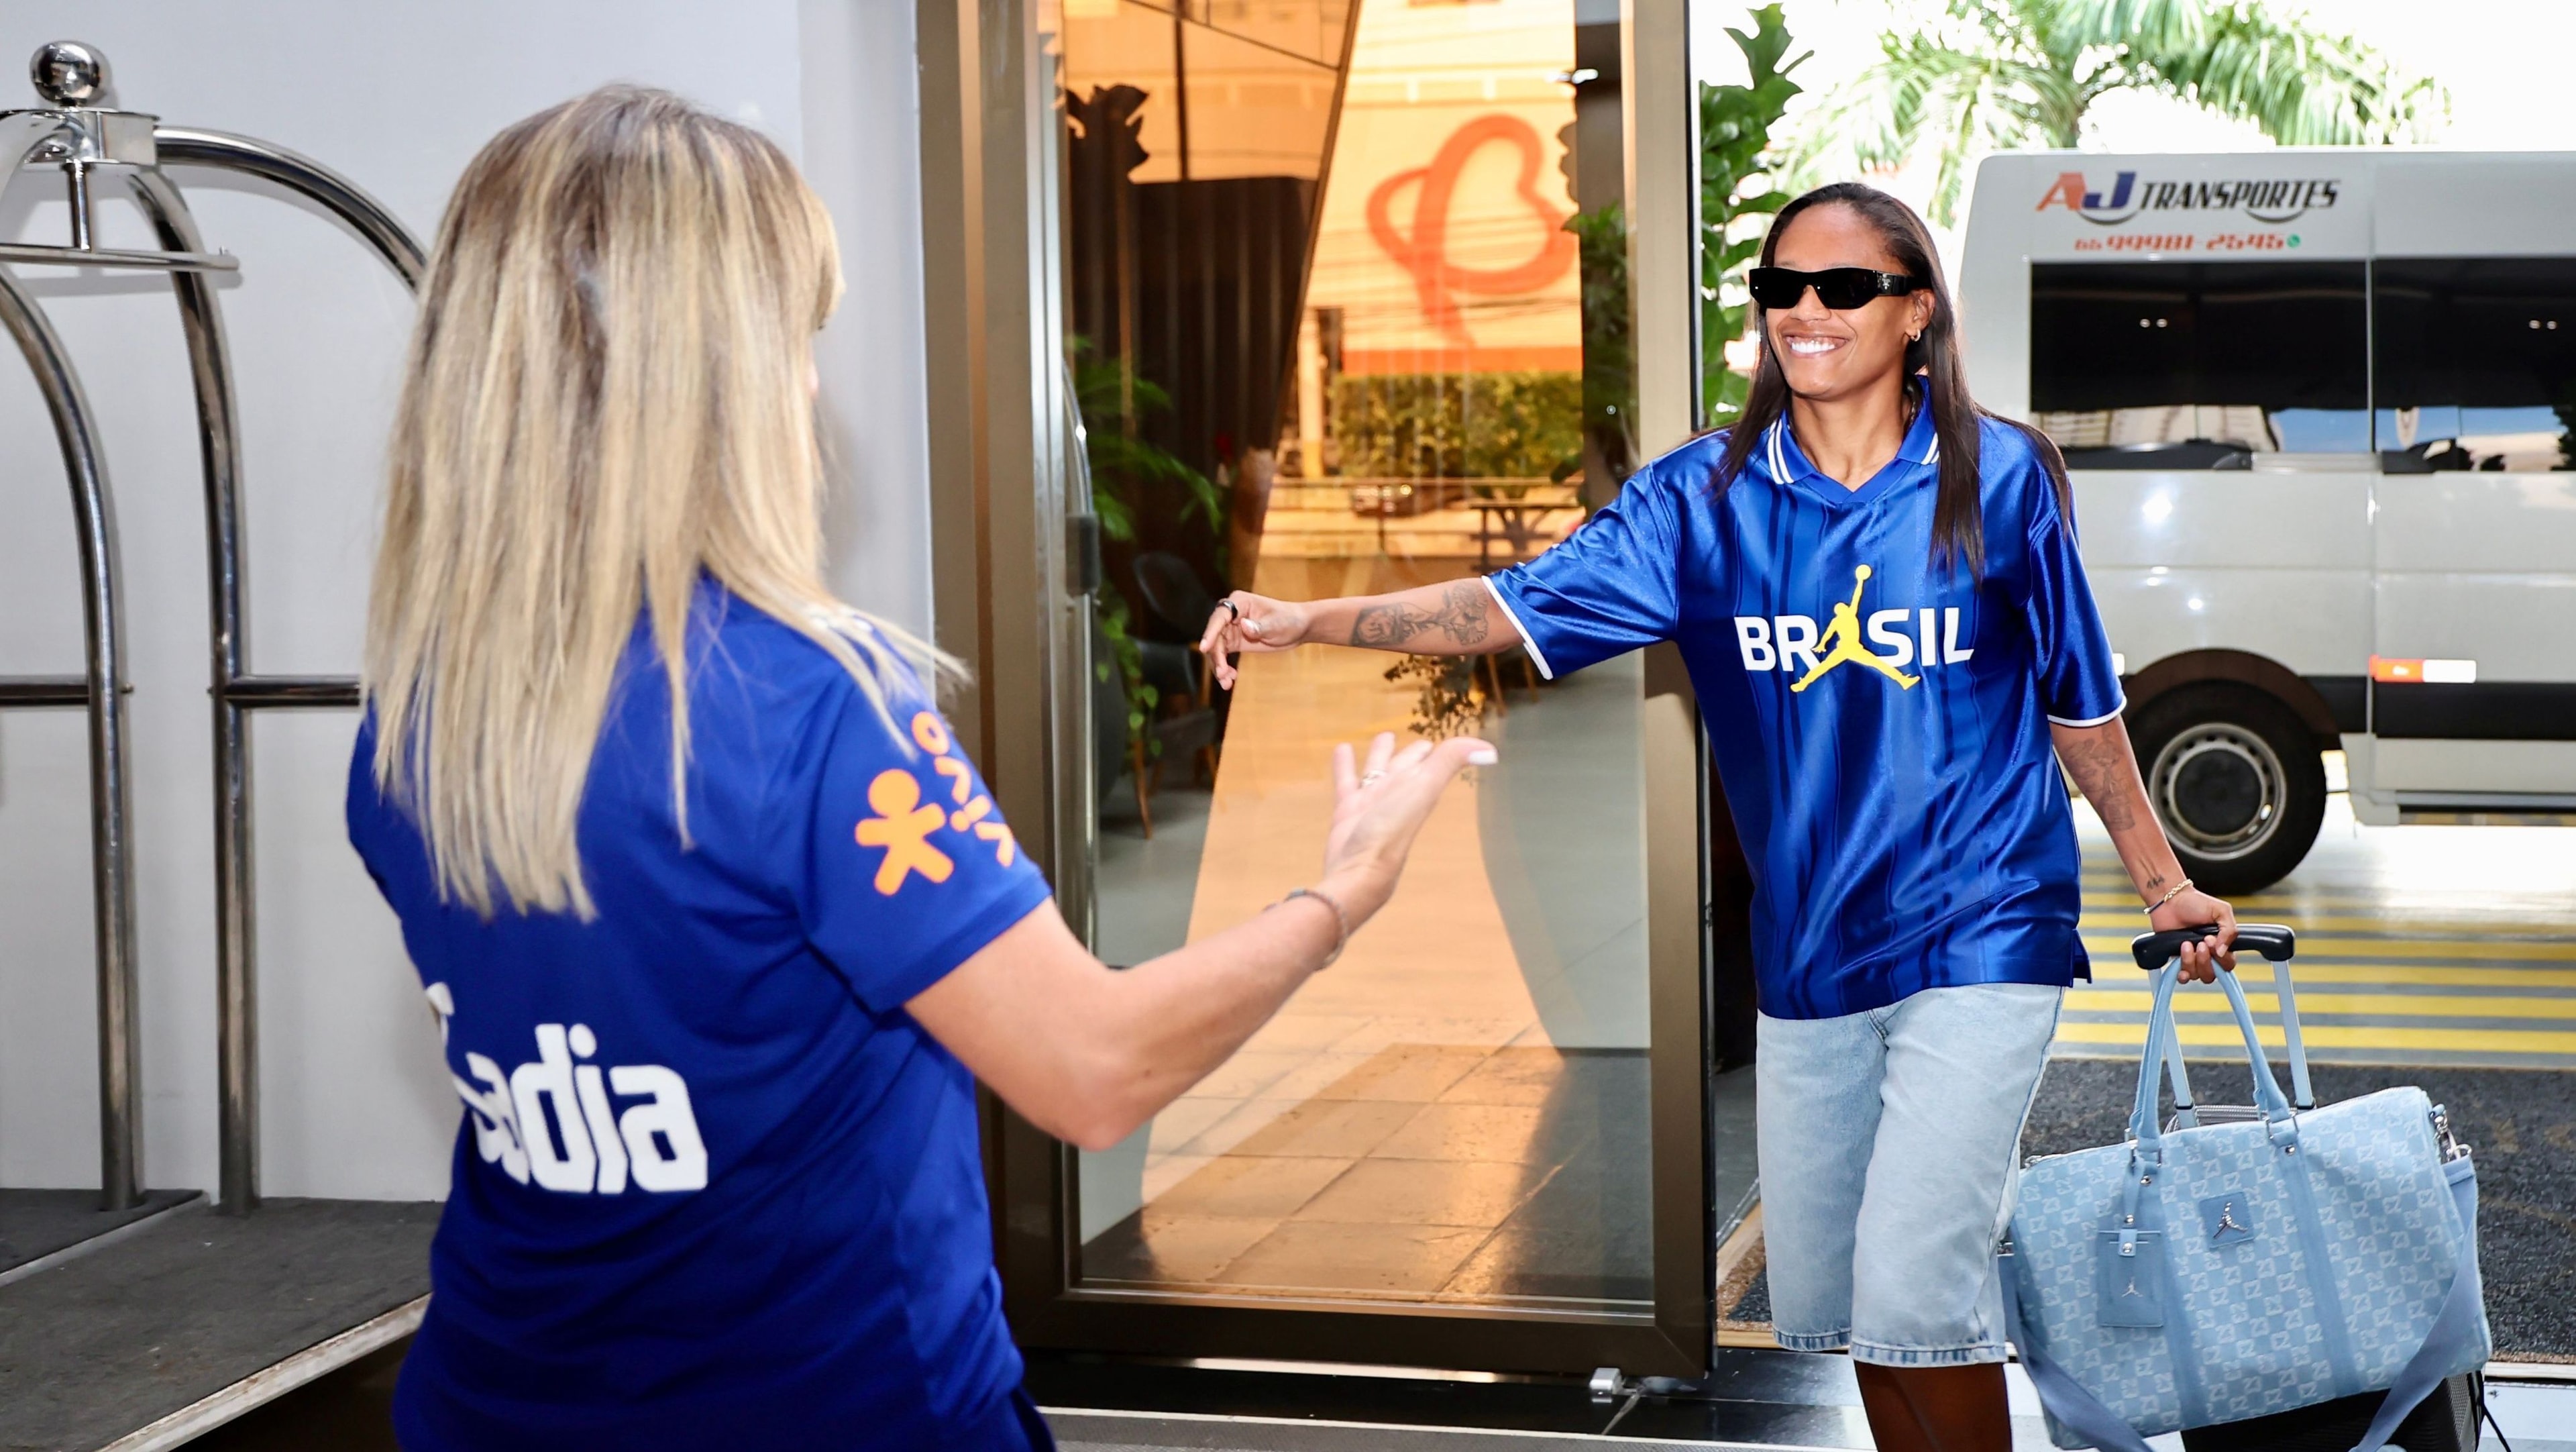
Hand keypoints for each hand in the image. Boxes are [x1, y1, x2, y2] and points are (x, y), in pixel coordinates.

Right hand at [1198, 591, 1308, 690]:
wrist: (1298, 628)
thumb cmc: (1289, 620)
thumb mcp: (1277, 624)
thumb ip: (1260, 626)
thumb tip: (1244, 625)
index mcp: (1239, 602)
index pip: (1220, 617)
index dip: (1210, 633)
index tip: (1204, 648)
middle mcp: (1231, 614)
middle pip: (1215, 636)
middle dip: (1216, 657)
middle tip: (1223, 674)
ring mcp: (1231, 628)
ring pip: (1216, 648)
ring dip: (1219, 666)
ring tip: (1226, 683)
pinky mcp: (1234, 641)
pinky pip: (1223, 655)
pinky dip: (1224, 668)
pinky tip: (1230, 679)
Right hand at [1316, 731, 1495, 925]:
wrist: (1360, 868)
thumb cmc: (1394, 828)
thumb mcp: (1423, 788)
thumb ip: (1449, 763)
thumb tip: (1490, 750)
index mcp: (1417, 786)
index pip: (1428, 762)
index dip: (1434, 750)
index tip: (1441, 739)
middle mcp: (1396, 793)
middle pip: (1404, 765)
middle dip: (1409, 752)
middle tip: (1418, 739)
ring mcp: (1372, 801)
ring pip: (1376, 769)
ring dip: (1379, 753)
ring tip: (1382, 736)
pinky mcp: (1348, 809)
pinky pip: (1347, 780)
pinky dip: (1345, 764)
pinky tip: (1342, 748)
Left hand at [2149, 888, 2236, 982]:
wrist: (2170, 899)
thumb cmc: (2195, 902)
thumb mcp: (2221, 911)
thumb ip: (2229, 931)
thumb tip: (2222, 952)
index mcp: (2221, 945)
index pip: (2228, 964)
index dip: (2222, 958)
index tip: (2211, 940)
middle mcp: (2208, 955)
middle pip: (2213, 975)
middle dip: (2206, 961)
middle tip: (2200, 942)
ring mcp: (2192, 958)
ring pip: (2197, 976)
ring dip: (2191, 961)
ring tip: (2186, 943)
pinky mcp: (2176, 959)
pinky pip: (2182, 976)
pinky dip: (2182, 972)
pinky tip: (2179, 960)